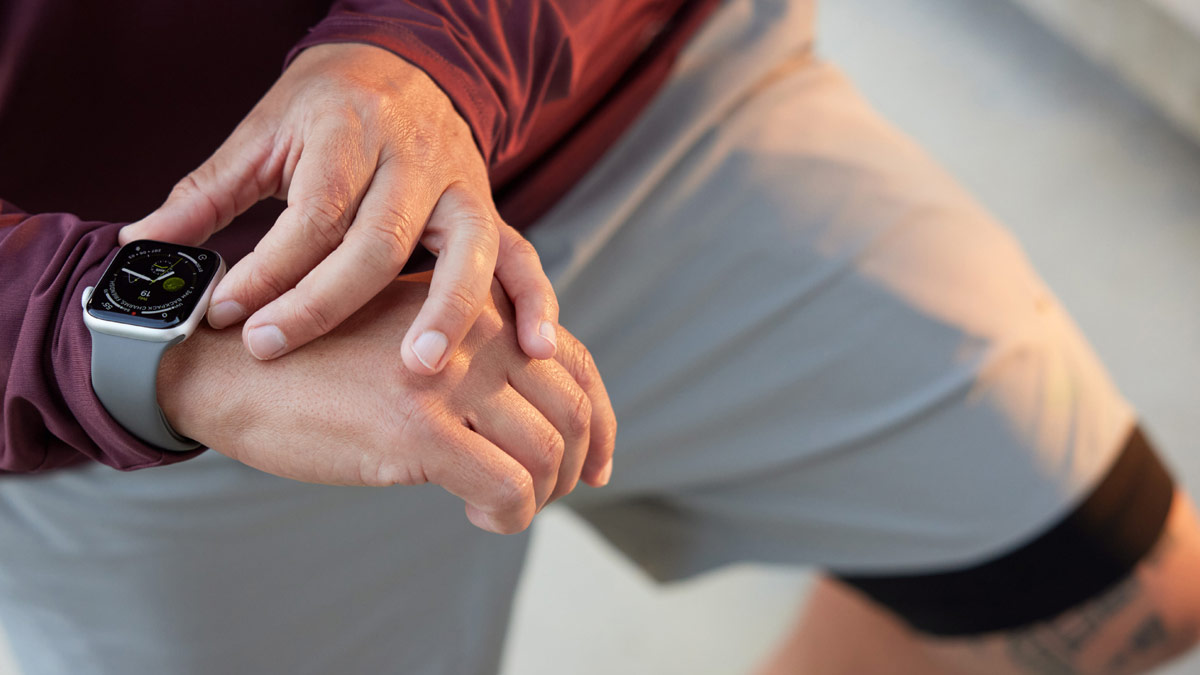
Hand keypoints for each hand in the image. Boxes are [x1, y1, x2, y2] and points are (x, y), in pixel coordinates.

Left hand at [122, 42, 558, 372]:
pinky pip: (523, 256)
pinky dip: (535, 301)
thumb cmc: (325, 112)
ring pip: (465, 250)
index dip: (269, 267)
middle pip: (379, 238)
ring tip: (420, 368)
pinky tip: (534, 349)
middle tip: (276, 346)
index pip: (312, 210)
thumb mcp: (261, 137)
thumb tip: (141, 248)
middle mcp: (413, 158)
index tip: (228, 313)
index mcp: (349, 131)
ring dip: (447, 311)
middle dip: (327, 300)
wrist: (404, 67)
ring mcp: (461, 185)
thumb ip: (207, 195)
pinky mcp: (492, 211)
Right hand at [158, 275, 615, 533]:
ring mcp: (448, 376)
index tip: (598, 464)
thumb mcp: (407, 331)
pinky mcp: (418, 426)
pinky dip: (508, 515)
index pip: (574, 362)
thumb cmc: (316, 357)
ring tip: (505, 506)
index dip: (600, 420)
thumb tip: (530, 417)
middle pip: (572, 408)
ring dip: (541, 495)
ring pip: (548, 452)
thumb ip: (470, 352)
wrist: (229, 366)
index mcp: (477, 304)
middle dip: (576, 464)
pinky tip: (475, 514)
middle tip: (553, 494)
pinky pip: (506, 488)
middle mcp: (474, 331)